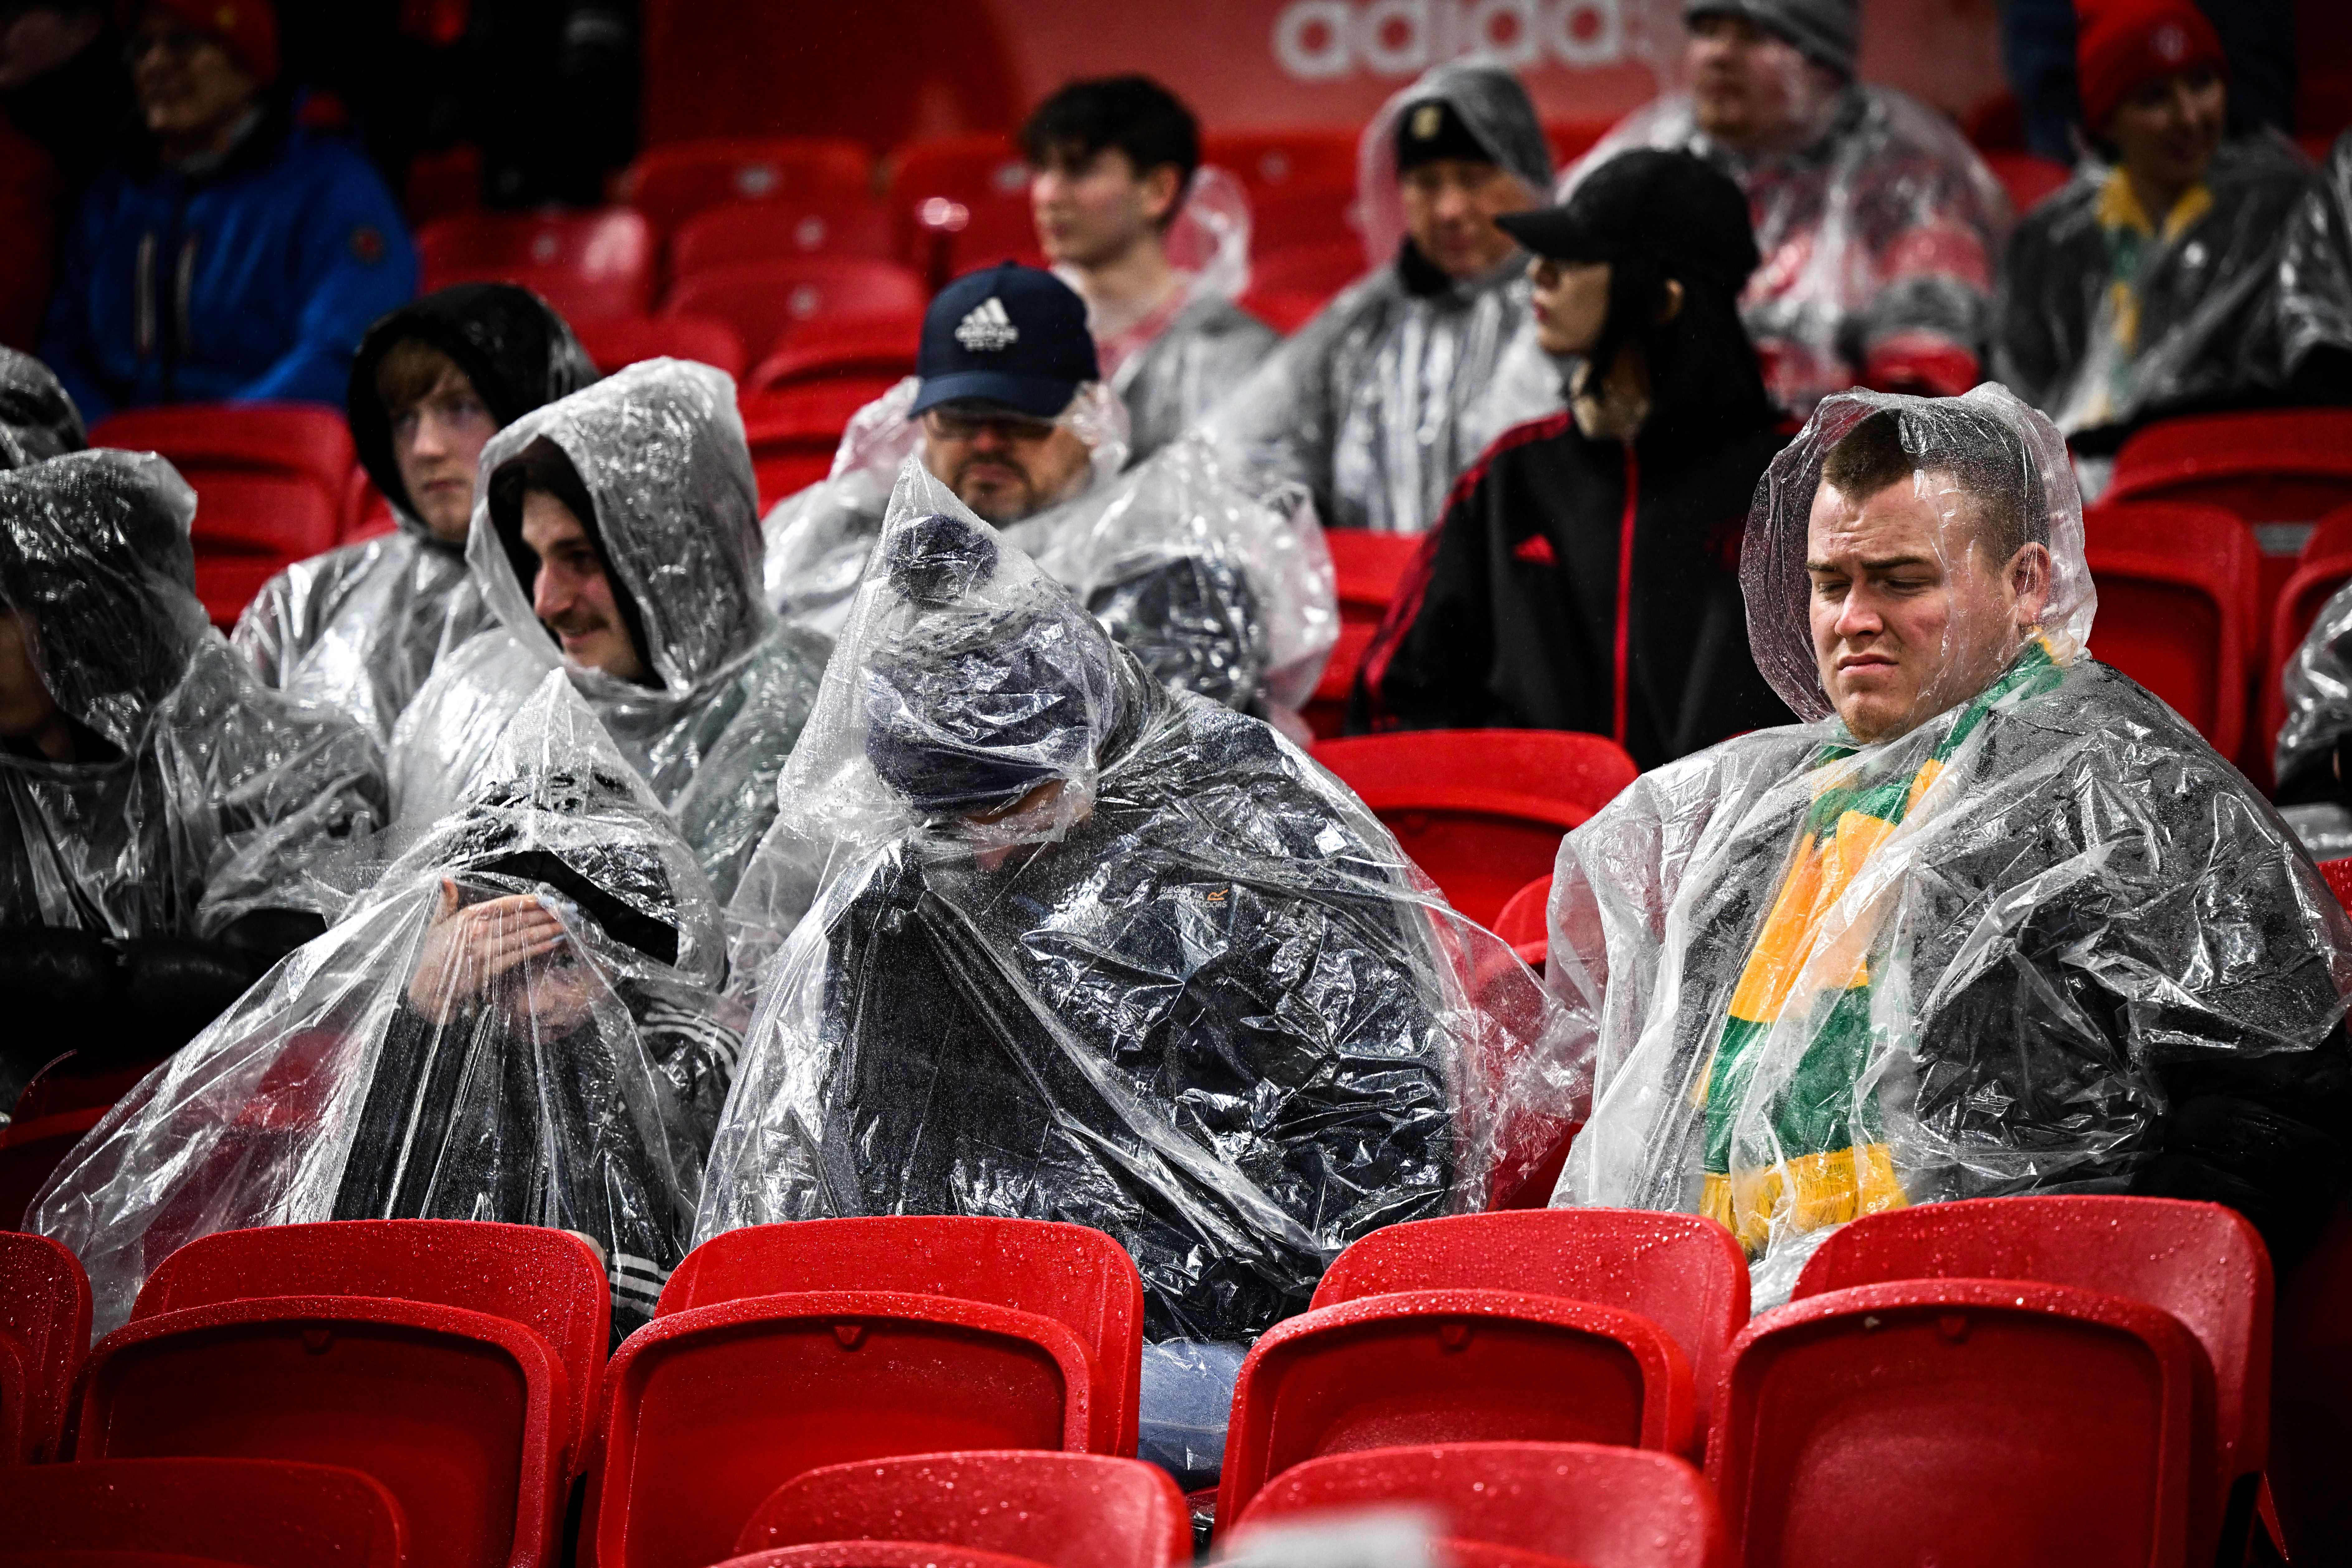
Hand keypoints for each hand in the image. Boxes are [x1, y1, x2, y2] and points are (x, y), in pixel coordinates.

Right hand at [406, 880, 567, 1023]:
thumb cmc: (434, 954)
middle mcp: (479, 931)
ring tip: (565, 924)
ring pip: (524, 936)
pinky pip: (521, 955)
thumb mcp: (436, 924)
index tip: (545, 898)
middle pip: (519, 919)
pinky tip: (553, 943)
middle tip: (565, 910)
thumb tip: (446, 878)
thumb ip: (446, 900)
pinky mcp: (491, 969)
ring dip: (547, 930)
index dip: (527, 901)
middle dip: (544, 914)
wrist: (430, 987)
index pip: (504, 905)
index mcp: (468, 917)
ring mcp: (486, 951)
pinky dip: (539, 948)